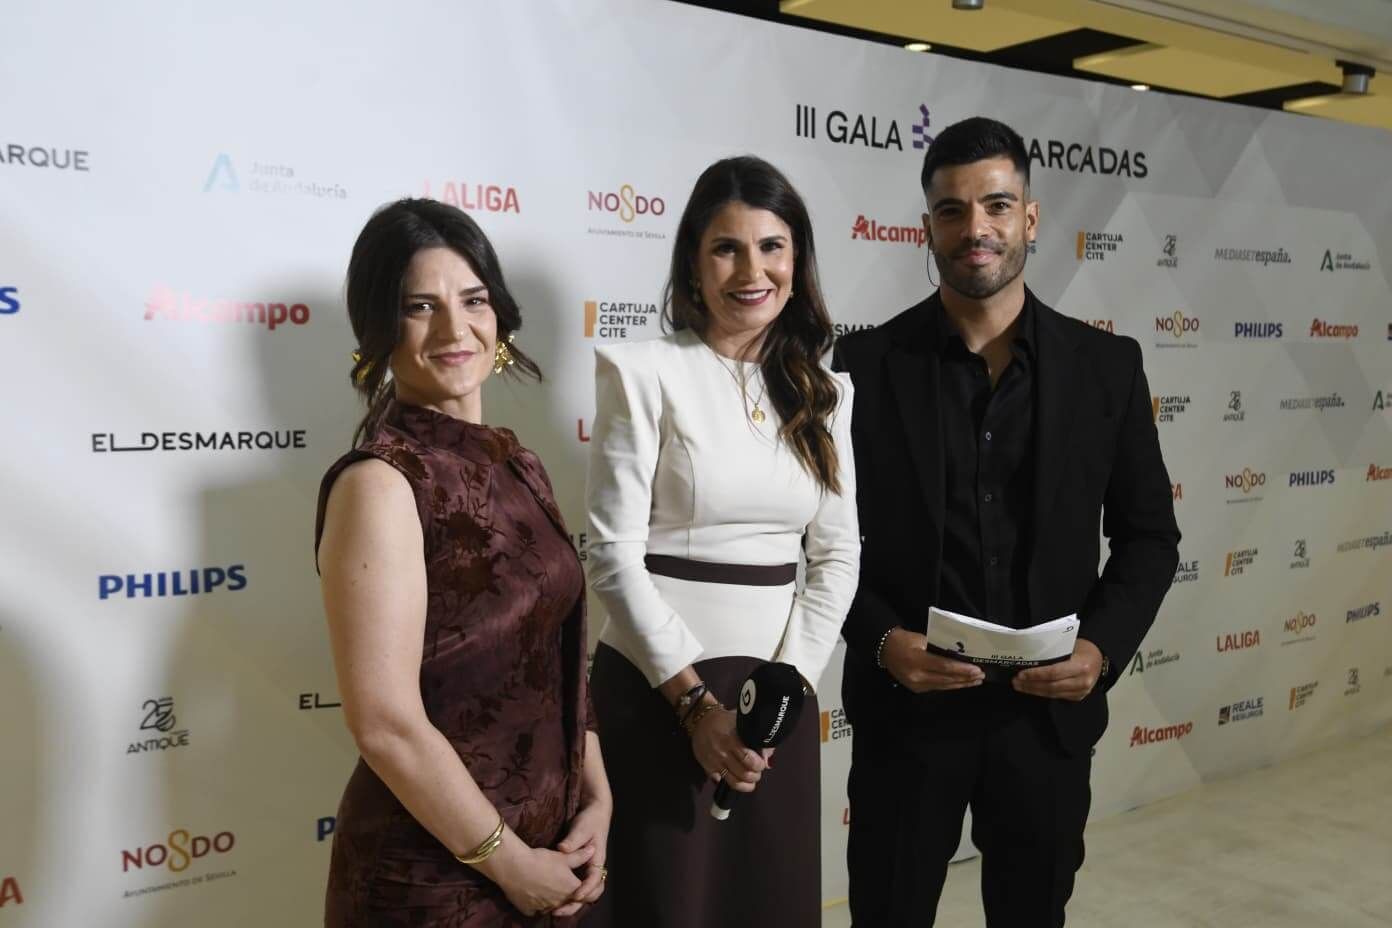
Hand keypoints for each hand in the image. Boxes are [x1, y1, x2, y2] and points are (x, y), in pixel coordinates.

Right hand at [488, 838, 591, 916]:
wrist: (514, 866)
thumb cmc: (541, 860)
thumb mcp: (563, 856)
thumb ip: (580, 856)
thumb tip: (592, 850)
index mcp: (571, 890)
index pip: (585, 895)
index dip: (583, 889)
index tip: (577, 882)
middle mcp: (559, 902)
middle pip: (567, 902)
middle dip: (566, 894)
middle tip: (559, 882)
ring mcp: (544, 908)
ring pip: (552, 907)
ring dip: (552, 900)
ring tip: (545, 885)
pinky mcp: (529, 911)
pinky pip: (536, 909)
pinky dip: (536, 903)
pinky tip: (533, 891)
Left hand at [549, 796, 611, 916]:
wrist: (595, 813)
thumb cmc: (590, 820)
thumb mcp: (582, 828)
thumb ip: (573, 840)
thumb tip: (562, 849)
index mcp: (597, 859)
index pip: (595, 879)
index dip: (586, 889)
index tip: (575, 896)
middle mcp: (593, 868)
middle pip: (591, 893)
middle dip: (577, 903)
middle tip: (559, 910)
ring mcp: (587, 869)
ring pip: (583, 892)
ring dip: (571, 902)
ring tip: (553, 910)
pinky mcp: (579, 869)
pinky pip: (575, 886)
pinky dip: (567, 895)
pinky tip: (552, 899)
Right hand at [689, 704, 766, 792]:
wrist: (701, 720)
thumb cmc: (725, 720)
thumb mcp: (741, 722)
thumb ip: (756, 738)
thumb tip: (767, 757)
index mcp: (732, 740)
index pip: (749, 760)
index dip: (759, 765)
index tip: (762, 764)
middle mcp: (722, 753)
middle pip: (744, 774)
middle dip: (755, 776)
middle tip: (757, 772)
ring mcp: (714, 762)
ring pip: (733, 782)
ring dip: (746, 785)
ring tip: (750, 782)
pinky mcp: (707, 768)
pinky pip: (721, 781)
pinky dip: (731, 781)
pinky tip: (736, 777)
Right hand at [880, 629, 983, 692]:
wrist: (885, 649)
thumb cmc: (904, 640)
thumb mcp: (921, 638)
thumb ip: (938, 648)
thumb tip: (958, 655)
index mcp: (917, 660)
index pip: (944, 667)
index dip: (962, 669)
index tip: (977, 669)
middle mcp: (917, 676)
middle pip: (946, 679)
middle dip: (965, 678)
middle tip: (981, 676)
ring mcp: (916, 685)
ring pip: (944, 686)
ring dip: (961, 684)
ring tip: (975, 682)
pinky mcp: (917, 689)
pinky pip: (937, 687)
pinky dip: (950, 685)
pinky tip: (960, 683)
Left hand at [1012, 639, 1103, 700]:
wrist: (1099, 657)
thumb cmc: (1081, 648)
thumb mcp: (1069, 645)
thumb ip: (1053, 653)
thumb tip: (1029, 656)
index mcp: (1080, 666)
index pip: (1054, 673)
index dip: (1036, 675)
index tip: (1021, 674)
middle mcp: (1082, 681)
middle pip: (1051, 686)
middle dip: (1031, 685)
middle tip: (1016, 682)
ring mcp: (1082, 691)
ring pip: (1053, 694)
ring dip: (1034, 691)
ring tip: (1020, 686)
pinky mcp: (1078, 697)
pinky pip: (1057, 696)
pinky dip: (1043, 693)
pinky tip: (1032, 689)